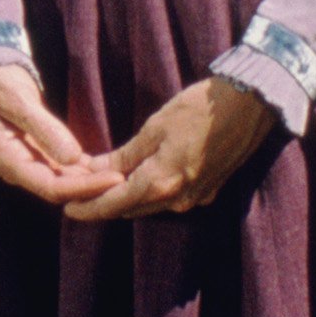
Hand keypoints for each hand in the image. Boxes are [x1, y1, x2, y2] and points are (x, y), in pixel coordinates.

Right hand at [0, 64, 116, 206]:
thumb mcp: (18, 99)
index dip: (84, 188)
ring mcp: (27, 163)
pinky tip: (109, 168)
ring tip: (123, 177)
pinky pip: (64, 169)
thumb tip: (73, 158)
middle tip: (127, 181)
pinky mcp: (38, 155)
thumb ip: (44, 128)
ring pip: (64, 182)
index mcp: (6, 160)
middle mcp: (17, 169)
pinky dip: (85, 170)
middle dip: (93, 188)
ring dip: (91, 182)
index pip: (50, 186)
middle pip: (59, 189)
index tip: (114, 180)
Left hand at [63, 76, 276, 220]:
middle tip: (78, 188)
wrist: (248, 107)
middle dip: (103, 202)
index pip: (114, 205)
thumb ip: (125, 155)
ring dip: (125, 198)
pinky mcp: (207, 192)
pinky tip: (137, 176)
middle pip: (130, 209)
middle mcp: (177, 199)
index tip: (66, 209)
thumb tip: (95, 169)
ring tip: (101, 182)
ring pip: (149, 205)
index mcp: (160, 183)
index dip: (88, 209)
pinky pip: (169, 199)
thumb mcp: (155, 127)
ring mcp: (194, 198)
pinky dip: (148, 192)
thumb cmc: (197, 110)